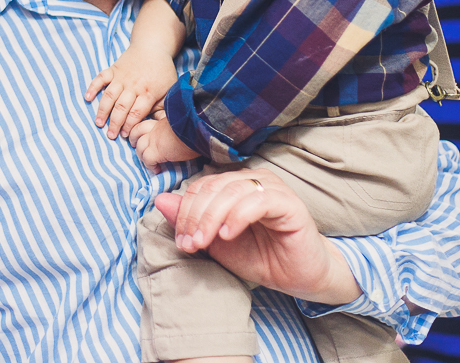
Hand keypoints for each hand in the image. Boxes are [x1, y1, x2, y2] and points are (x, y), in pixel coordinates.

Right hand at [85, 45, 178, 139]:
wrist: (153, 46)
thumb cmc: (162, 71)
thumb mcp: (169, 90)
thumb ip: (164, 108)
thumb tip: (162, 126)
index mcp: (148, 92)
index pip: (136, 113)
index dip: (130, 126)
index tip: (125, 135)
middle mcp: (133, 85)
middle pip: (122, 107)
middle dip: (115, 123)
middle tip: (110, 135)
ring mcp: (122, 77)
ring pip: (109, 95)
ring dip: (103, 110)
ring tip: (98, 123)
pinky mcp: (113, 69)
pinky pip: (101, 78)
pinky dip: (93, 87)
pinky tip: (87, 98)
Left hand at [127, 117, 198, 172]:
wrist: (198, 129)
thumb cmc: (196, 126)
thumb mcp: (184, 122)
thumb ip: (177, 125)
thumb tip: (181, 130)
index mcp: (162, 120)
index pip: (146, 123)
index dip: (142, 129)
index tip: (144, 134)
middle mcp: (155, 128)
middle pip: (137, 131)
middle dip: (133, 138)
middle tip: (134, 144)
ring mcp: (154, 139)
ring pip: (139, 147)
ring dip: (141, 155)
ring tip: (147, 162)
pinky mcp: (156, 151)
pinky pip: (147, 160)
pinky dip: (150, 166)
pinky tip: (156, 170)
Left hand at [155, 169, 361, 305]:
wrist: (299, 278)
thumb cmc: (261, 258)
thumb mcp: (216, 243)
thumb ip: (191, 221)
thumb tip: (160, 200)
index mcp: (235, 185)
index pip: (201, 187)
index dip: (185, 212)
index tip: (182, 242)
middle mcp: (253, 180)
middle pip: (213, 186)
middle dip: (195, 216)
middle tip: (190, 244)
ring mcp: (272, 188)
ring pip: (231, 190)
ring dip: (211, 218)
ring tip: (204, 242)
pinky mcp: (289, 203)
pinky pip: (257, 201)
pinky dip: (237, 217)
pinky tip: (228, 235)